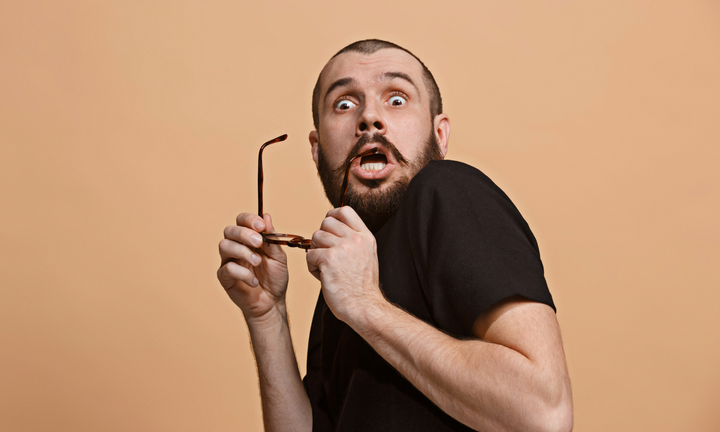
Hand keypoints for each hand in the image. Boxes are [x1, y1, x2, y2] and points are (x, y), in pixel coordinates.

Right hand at [218, 213, 288, 322]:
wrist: (272, 302)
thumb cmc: (274, 278)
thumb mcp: (278, 256)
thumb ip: (272, 237)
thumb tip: (266, 216)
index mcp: (249, 239)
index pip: (241, 221)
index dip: (249, 219)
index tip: (261, 226)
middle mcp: (236, 247)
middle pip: (229, 230)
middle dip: (244, 234)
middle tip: (259, 244)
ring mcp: (228, 261)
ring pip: (224, 246)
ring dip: (243, 252)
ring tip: (258, 263)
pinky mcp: (224, 277)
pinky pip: (227, 268)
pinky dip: (243, 273)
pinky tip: (254, 281)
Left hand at [306, 207, 383, 325]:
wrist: (363, 306)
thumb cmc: (361, 286)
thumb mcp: (367, 255)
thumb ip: (354, 240)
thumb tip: (334, 229)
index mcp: (365, 236)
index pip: (345, 211)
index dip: (332, 216)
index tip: (329, 229)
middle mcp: (355, 239)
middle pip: (326, 223)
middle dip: (321, 238)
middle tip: (327, 255)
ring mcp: (342, 248)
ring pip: (315, 237)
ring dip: (316, 253)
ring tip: (326, 268)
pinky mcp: (329, 259)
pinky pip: (309, 255)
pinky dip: (312, 266)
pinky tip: (323, 277)